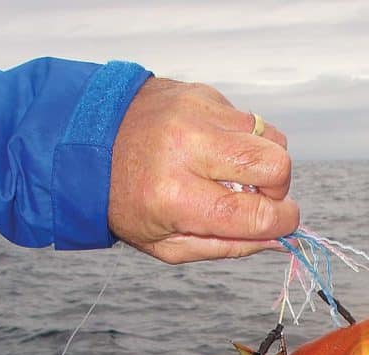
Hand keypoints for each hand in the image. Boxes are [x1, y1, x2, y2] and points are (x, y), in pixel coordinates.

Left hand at [108, 78, 298, 262]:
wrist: (85, 143)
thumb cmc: (126, 203)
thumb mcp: (167, 245)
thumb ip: (226, 246)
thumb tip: (277, 240)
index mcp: (175, 196)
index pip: (255, 212)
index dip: (282, 223)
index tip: (283, 225)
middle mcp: (188, 147)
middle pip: (276, 166)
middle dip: (279, 191)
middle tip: (258, 200)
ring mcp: (197, 113)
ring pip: (272, 138)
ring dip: (265, 163)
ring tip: (236, 176)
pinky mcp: (202, 93)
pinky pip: (249, 120)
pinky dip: (243, 141)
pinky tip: (215, 151)